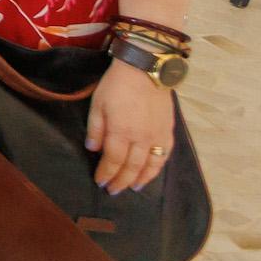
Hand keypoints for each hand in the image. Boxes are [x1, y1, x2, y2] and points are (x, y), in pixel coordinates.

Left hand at [86, 54, 177, 193]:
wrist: (146, 70)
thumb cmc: (117, 85)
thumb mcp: (98, 104)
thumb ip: (95, 129)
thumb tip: (92, 150)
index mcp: (121, 132)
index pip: (112, 160)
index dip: (106, 173)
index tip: (100, 182)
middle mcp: (141, 139)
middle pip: (131, 167)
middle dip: (121, 181)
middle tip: (113, 191)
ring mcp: (157, 136)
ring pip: (149, 165)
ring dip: (140, 179)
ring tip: (132, 188)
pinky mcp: (168, 132)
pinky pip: (164, 156)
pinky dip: (157, 168)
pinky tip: (151, 173)